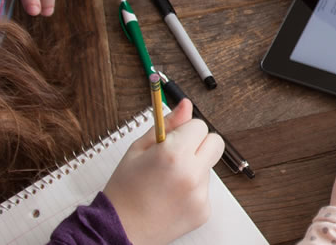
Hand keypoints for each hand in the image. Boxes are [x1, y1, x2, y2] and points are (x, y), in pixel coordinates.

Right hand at [103, 99, 224, 244]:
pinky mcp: (203, 211)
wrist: (120, 230)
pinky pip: (205, 189)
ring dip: (194, 167)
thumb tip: (185, 105)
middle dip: (199, 143)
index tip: (173, 139)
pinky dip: (192, 190)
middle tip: (178, 155)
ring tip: (167, 181)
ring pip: (208, 166)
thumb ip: (167, 125)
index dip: (185, 130)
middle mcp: (191, 173)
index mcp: (174, 153)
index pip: (199, 125)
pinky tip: (171, 197)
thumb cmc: (124, 189)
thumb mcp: (138, 149)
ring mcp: (199, 195)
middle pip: (215, 142)